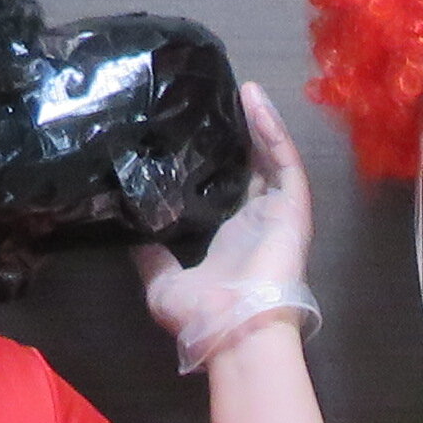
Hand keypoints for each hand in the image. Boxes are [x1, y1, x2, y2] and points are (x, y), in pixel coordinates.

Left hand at [138, 85, 319, 366]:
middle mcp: (257, 222)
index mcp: (232, 239)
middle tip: (224, 99)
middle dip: (244, 133)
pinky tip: (255, 102)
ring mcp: (278, 214)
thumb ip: (151, 256)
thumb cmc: (203, 315)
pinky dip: (272, 131)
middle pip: (255, 166)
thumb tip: (130, 233)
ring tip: (244, 90)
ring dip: (260, 123)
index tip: (200, 131)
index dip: (221, 159)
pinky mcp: (292, 209)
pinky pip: (285, 162)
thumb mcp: (162, 282)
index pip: (231, 189)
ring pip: (272, 158)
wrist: (234, 332)